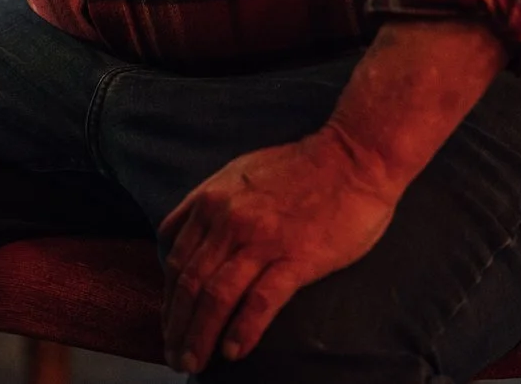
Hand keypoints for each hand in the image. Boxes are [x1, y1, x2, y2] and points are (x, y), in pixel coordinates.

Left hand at [158, 129, 401, 372]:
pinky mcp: (296, 258)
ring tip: (194, 362)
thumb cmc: (300, 167)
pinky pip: (260, 301)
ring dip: (200, 336)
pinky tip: (233, 351)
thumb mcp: (238, 174)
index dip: (168, 300)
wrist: (353, 157)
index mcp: (212, 200)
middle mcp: (229, 221)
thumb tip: (183, 238)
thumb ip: (209, 206)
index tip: (169, 325)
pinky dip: (242, 330)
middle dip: (177, 327)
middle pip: (190, 284)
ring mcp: (262, 240)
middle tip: (175, 357)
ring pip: (216, 296)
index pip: (176, 260)